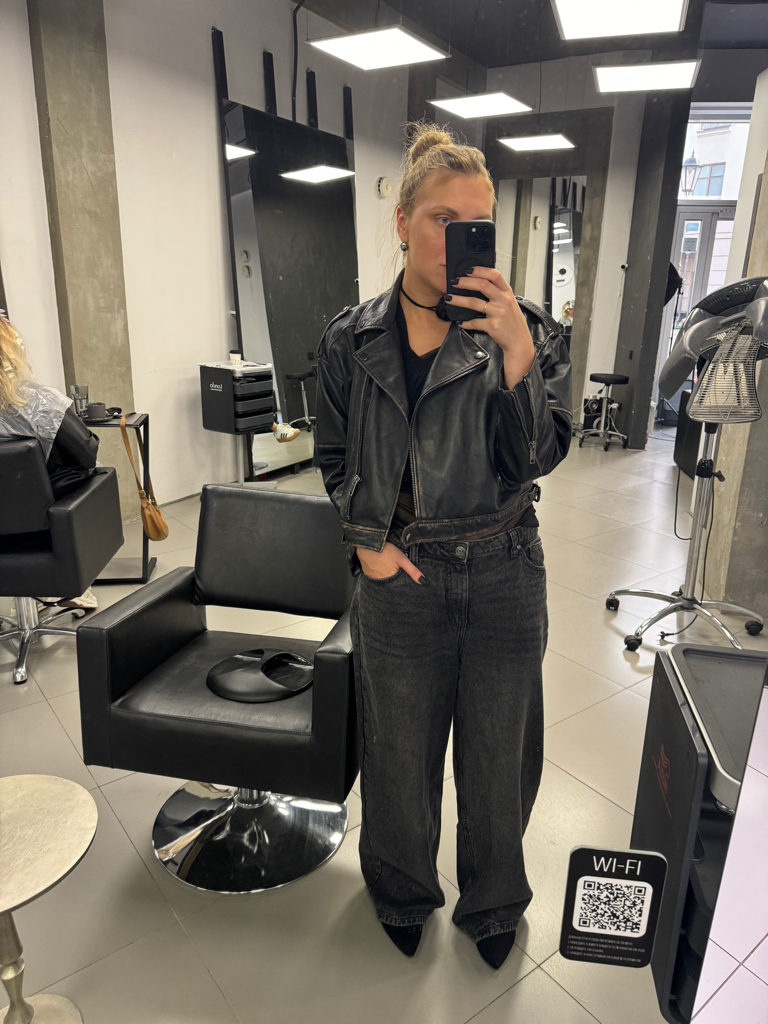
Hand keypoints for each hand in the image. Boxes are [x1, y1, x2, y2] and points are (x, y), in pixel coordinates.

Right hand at [356, 542, 424, 583]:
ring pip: (381, 578)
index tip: (401, 579)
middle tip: (393, 570)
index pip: (396, 585)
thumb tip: (423, 581)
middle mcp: (379, 580)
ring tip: (387, 567)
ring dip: (384, 574)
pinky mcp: (366, 570)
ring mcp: (371, 576)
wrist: (368, 543)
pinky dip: (377, 571)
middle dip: (392, 578)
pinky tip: (379, 565)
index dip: (399, 582)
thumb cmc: (385, 550)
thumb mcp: (402, 559)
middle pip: (388, 581)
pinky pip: (373, 574)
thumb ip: (412, 570)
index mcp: (389, 579)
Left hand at [446, 267, 534, 387]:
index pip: (495, 275)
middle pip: (482, 285)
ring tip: (449, 298)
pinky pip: (474, 322)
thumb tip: (480, 284)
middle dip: (465, 282)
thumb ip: (498, 293)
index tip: (468, 270)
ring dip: (458, 300)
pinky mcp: (492, 326)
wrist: (519, 341)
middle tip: (454, 282)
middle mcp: (503, 300)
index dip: (480, 270)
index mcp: (507, 293)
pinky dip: (466, 322)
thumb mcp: (510, 303)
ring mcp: (498, 313)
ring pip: (474, 302)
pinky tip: (461, 322)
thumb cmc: (513, 322)